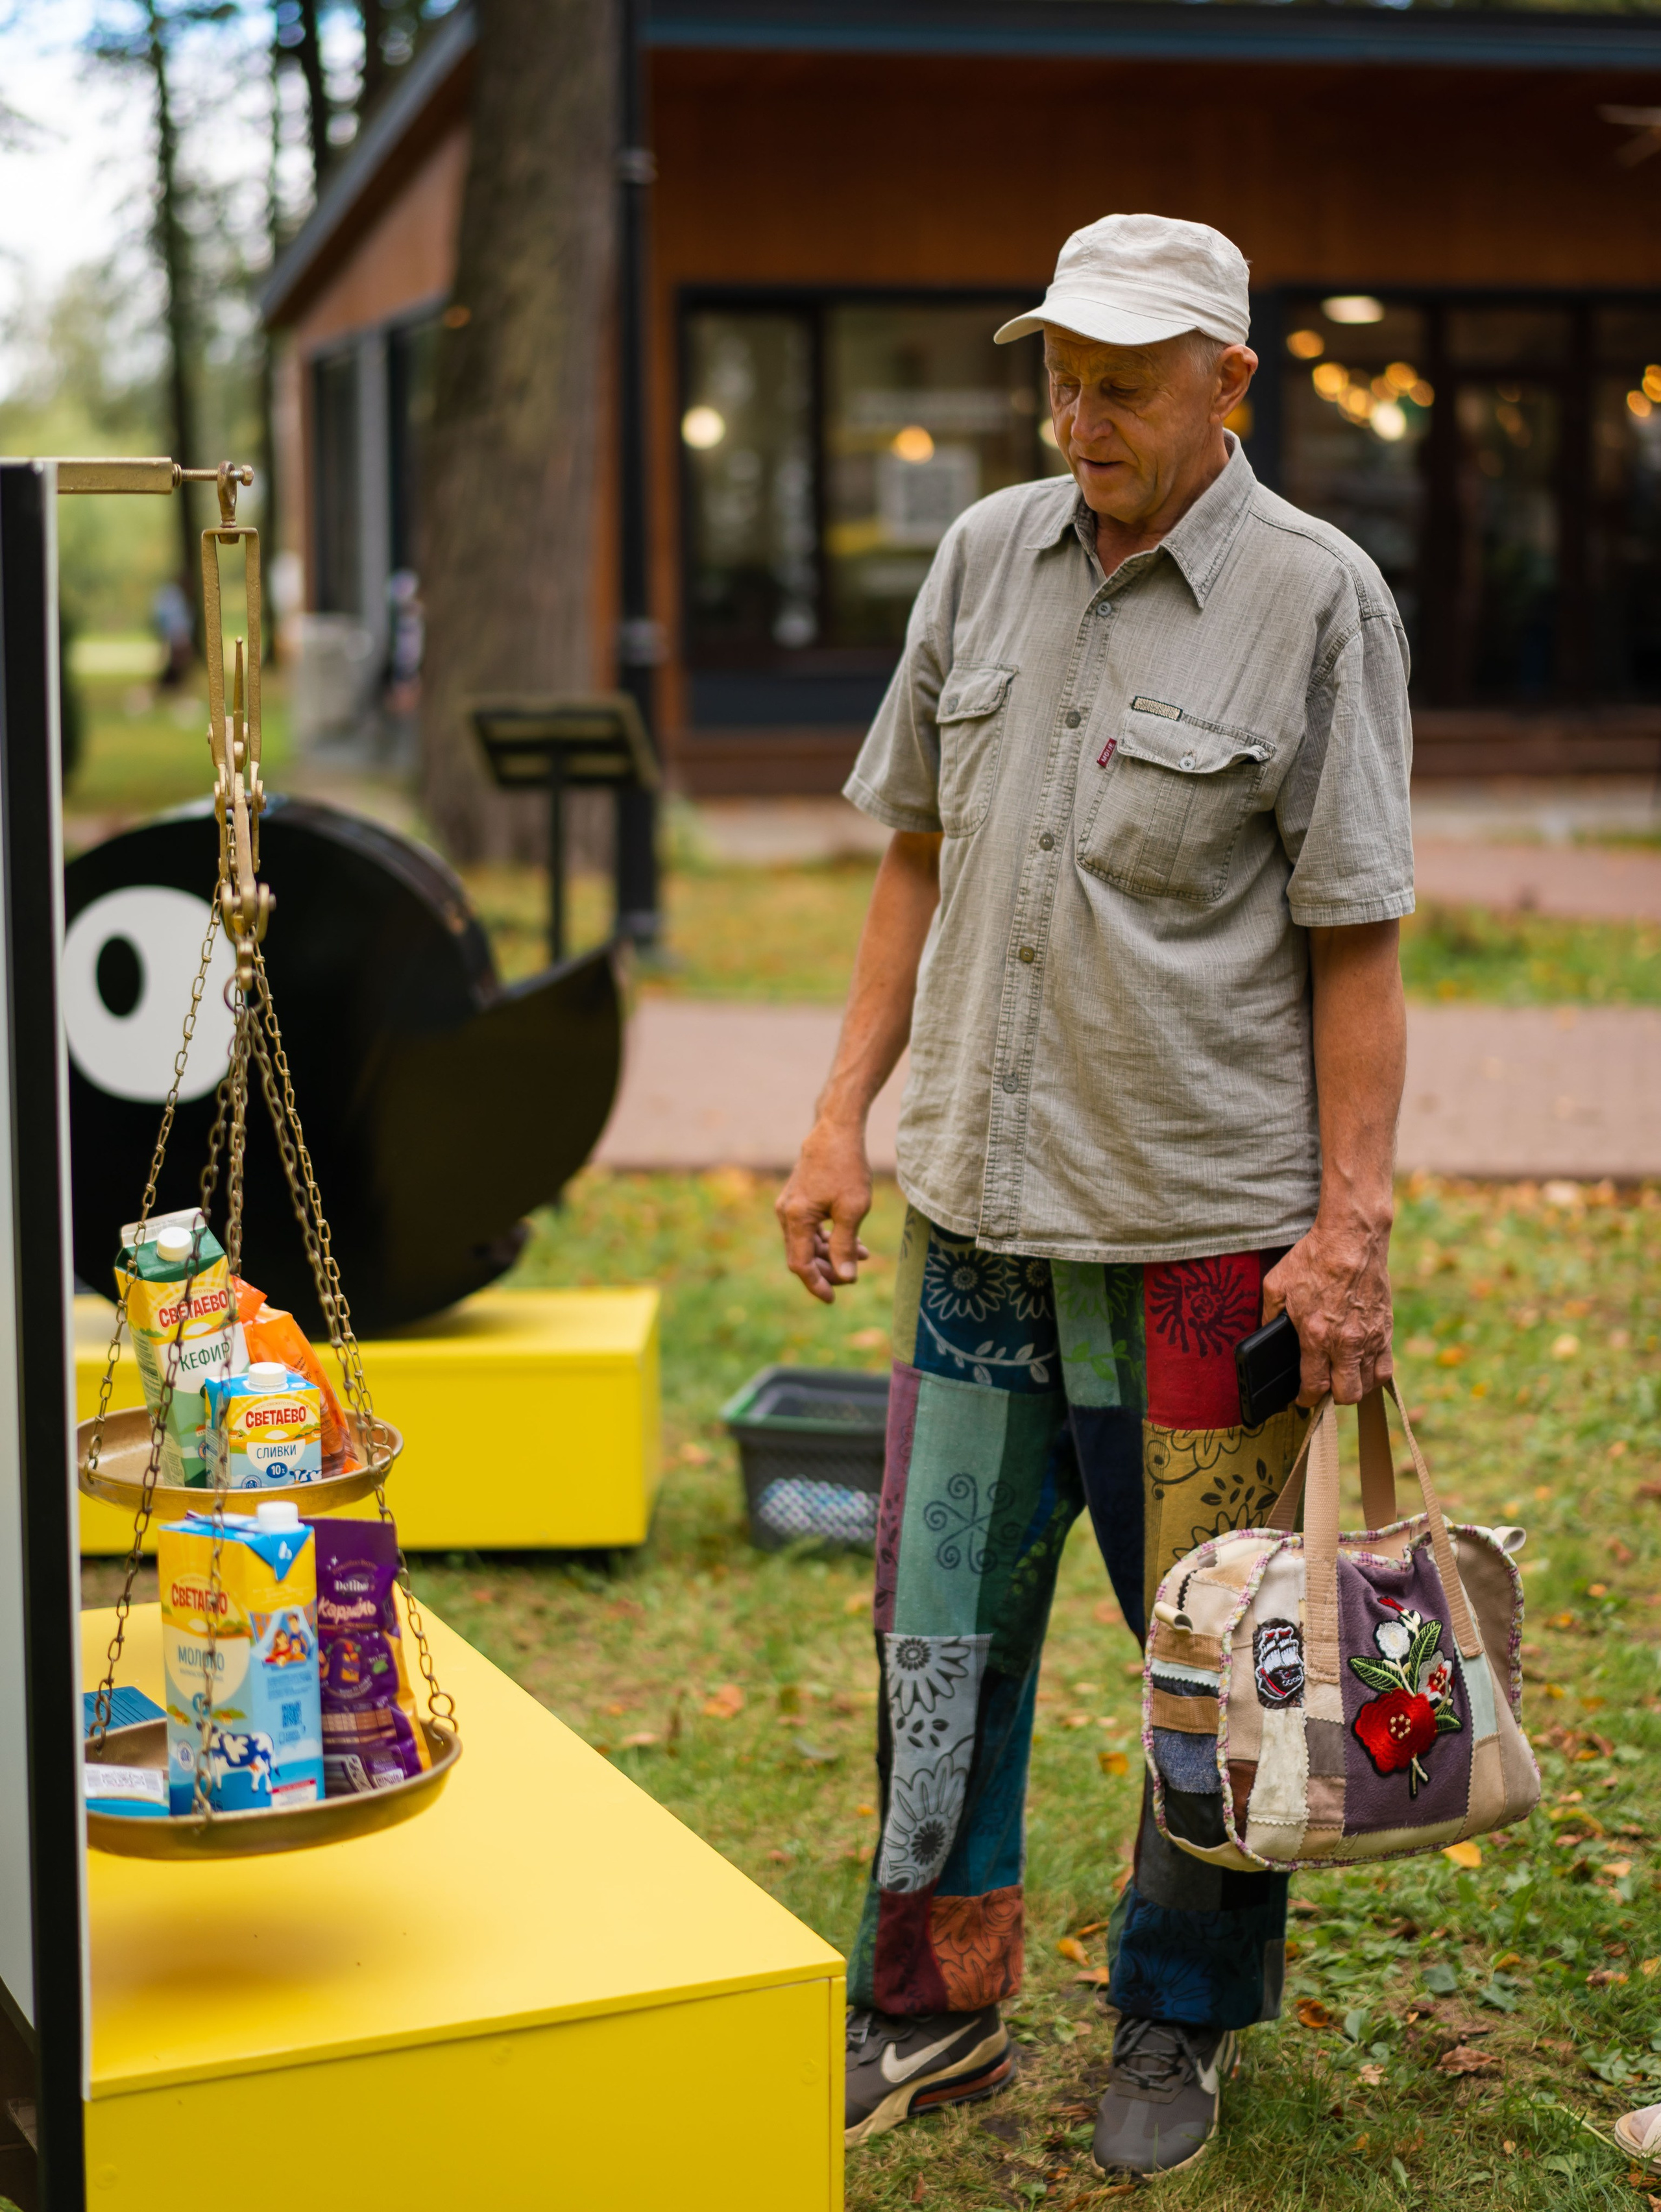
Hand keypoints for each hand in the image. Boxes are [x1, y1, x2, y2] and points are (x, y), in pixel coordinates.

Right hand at [776, 1118, 872, 1303]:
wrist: (837, 1130)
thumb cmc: (847, 1167)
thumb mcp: (852, 1210)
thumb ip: (846, 1247)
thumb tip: (846, 1278)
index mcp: (795, 1218)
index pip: (801, 1265)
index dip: (817, 1285)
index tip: (833, 1300)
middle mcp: (786, 1214)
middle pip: (802, 1256)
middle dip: (826, 1271)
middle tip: (852, 1277)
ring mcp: (790, 1205)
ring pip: (807, 1243)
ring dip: (831, 1255)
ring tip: (862, 1258)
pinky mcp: (798, 1198)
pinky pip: (810, 1228)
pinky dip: (828, 1238)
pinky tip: (855, 1242)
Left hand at [1261, 1213, 1393, 1405]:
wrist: (1352, 1238)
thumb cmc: (1313, 1259)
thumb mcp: (1276, 1285)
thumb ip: (1269, 1316)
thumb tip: (1265, 1336)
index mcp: (1316, 1336)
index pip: (1313, 1386)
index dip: (1305, 1400)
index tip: (1300, 1400)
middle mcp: (1346, 1343)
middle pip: (1346, 1395)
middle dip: (1331, 1398)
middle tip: (1322, 1387)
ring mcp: (1370, 1338)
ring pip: (1368, 1386)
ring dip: (1353, 1387)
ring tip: (1340, 1377)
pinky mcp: (1386, 1330)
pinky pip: (1385, 1368)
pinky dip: (1373, 1375)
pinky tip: (1362, 1368)